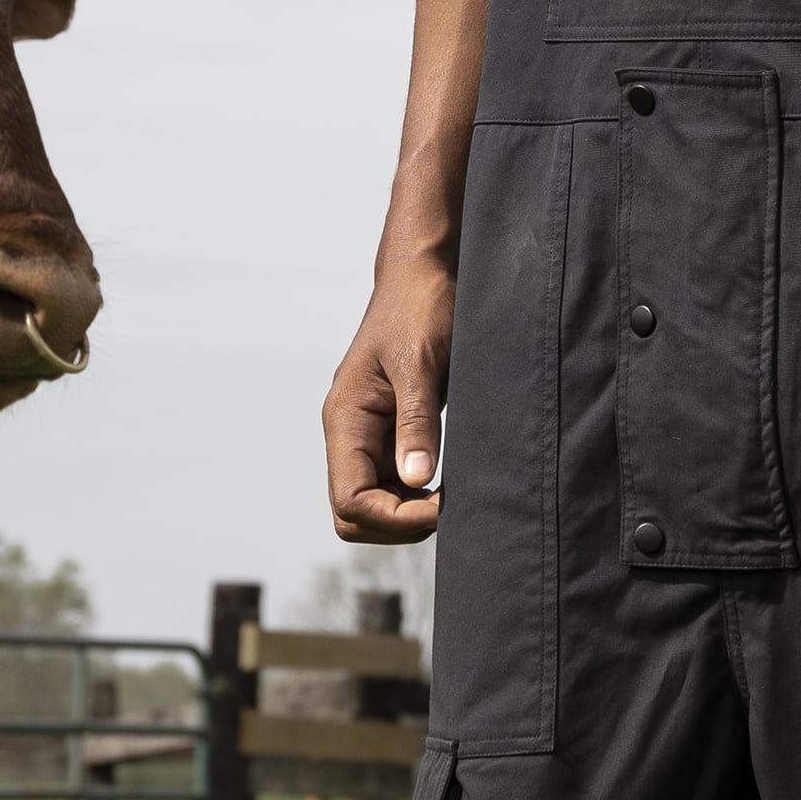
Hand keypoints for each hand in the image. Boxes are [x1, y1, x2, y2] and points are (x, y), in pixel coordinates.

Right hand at [323, 258, 453, 543]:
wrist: (424, 273)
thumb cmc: (421, 307)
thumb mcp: (422, 363)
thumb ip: (417, 423)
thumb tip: (417, 482)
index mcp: (345, 419)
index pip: (350, 501)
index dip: (394, 519)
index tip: (443, 506)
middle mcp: (350, 434)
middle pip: (353, 514)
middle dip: (398, 525)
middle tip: (450, 509)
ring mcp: (369, 435)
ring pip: (374, 504)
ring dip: (409, 514)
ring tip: (455, 498)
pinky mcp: (392, 431)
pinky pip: (395, 483)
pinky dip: (419, 496)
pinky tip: (452, 484)